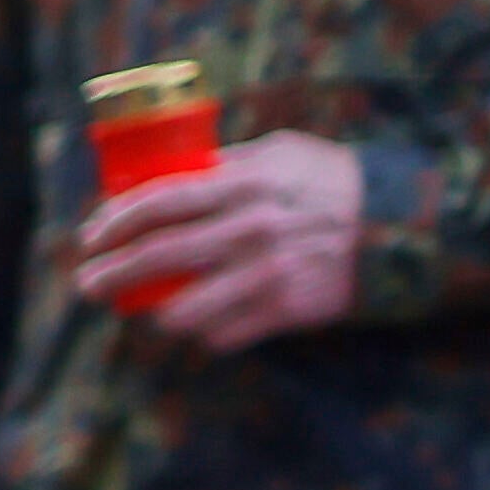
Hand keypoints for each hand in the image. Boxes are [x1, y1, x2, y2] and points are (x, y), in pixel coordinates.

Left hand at [71, 128, 367, 350]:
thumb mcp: (281, 153)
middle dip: (110, 274)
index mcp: (246, 183)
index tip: (90, 238)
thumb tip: (165, 175)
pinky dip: (201, 333)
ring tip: (142, 309)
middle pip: (157, 257)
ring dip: (153, 313)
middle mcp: (251, 228)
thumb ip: (224, 164)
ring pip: (182, 309)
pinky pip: (221, 335)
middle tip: (87, 283)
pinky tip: (198, 323)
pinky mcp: (284, 310)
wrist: (402, 224)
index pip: (159, 202)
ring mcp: (267, 273)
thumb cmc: (331, 182)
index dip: (114, 222)